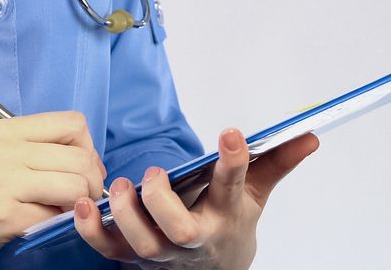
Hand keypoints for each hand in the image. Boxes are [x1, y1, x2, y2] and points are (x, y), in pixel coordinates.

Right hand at [0, 111, 106, 269]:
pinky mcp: (3, 216)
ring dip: (79, 203)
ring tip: (63, 211)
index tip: (79, 168)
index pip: (73, 123)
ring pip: (76, 185)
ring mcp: (5, 182)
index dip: (87, 148)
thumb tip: (81, 161)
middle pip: (82, 156)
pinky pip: (55, 216)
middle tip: (81, 197)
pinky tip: (42, 223)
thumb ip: (30, 149)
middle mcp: (7, 149)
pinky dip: (58, 223)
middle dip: (91, 181)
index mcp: (6, 130)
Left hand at [74, 129, 318, 269]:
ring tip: (119, 186)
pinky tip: (81, 204)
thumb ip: (277, 163)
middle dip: (163, 202)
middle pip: (179, 230)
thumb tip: (309, 134)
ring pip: (142, 244)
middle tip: (154, 173)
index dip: (233, 161)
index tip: (230, 133)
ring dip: (126, 216)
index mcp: (226, 216)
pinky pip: (108, 250)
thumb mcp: (255, 195)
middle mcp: (193, 238)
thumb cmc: (229, 223)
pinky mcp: (131, 258)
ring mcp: (161, 252)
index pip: (233, 187)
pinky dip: (91, 230)